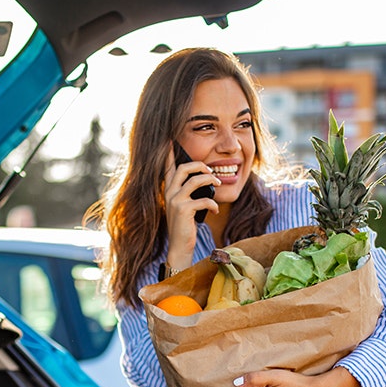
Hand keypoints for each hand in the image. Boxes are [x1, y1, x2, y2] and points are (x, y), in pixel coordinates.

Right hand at [163, 145, 219, 269]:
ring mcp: (175, 201)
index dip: (169, 153)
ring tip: (218, 184)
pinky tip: (215, 210)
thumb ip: (188, 193)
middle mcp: (169, 193)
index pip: (167, 167)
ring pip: (195, 180)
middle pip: (183, 168)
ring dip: (210, 180)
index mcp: (168, 190)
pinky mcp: (183, 210)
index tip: (170, 139)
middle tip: (212, 171)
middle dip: (200, 165)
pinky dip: (213, 203)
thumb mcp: (184, 207)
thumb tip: (205, 180)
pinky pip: (203, 199)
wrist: (179, 247)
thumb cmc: (184, 226)